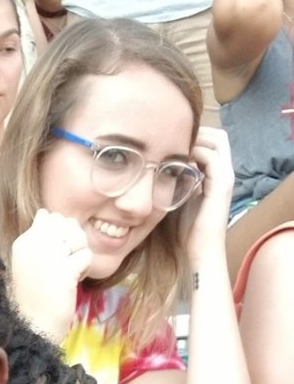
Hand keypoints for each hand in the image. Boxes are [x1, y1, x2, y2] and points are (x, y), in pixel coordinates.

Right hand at [9, 209, 91, 342]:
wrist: (33, 327)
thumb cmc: (33, 298)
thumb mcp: (29, 262)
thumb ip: (38, 237)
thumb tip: (45, 213)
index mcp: (23, 241)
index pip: (49, 217)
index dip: (59, 233)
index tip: (53, 255)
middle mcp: (33, 244)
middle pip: (66, 222)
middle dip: (72, 240)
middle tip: (64, 263)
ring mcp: (49, 256)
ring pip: (78, 235)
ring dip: (79, 254)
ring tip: (67, 272)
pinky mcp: (64, 269)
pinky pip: (85, 255)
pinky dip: (84, 269)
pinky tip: (72, 283)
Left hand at [180, 125, 234, 265]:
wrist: (199, 251)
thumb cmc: (187, 230)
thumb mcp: (179, 198)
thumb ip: (176, 181)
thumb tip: (158, 168)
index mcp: (216, 174)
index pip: (212, 142)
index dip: (194, 137)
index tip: (170, 142)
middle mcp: (224, 172)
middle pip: (218, 136)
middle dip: (196, 133)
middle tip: (171, 141)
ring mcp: (225, 177)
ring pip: (217, 141)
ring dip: (195, 140)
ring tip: (172, 148)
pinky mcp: (221, 185)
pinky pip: (211, 157)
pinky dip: (194, 153)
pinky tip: (176, 161)